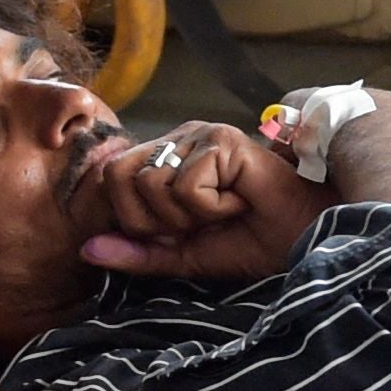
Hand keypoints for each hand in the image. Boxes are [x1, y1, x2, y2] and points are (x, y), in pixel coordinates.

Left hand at [76, 121, 327, 281]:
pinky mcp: (221, 139)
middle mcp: (179, 137)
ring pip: (149, 182)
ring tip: (223, 210)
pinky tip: (240, 201)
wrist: (303, 239)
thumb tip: (87, 250)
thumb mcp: (183, 256)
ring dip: (186, 214)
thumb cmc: (251, 241)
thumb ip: (137, 253)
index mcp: (166, 156)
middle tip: (197, 223)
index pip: (111, 180)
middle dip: (153, 218)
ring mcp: (200, 134)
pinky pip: (185, 186)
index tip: (183, 231)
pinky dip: (211, 207)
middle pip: (117, 177)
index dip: (136, 219)